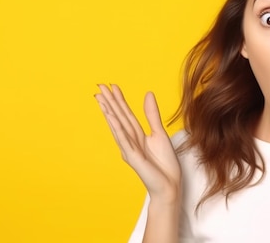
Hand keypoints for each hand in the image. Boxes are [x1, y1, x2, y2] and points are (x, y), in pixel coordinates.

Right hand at [94, 84, 181, 203]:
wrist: (170, 184)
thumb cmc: (164, 163)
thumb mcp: (159, 133)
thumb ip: (152, 115)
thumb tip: (148, 94)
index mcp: (136, 136)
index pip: (126, 114)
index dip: (119, 100)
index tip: (112, 86)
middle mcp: (129, 141)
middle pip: (119, 117)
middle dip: (110, 102)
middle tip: (100, 86)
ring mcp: (129, 149)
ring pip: (118, 126)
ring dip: (109, 111)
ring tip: (101, 98)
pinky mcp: (133, 157)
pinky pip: (124, 139)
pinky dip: (117, 128)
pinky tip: (111, 117)